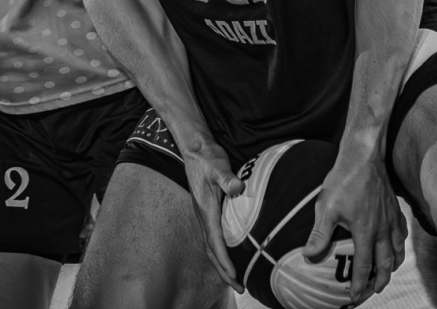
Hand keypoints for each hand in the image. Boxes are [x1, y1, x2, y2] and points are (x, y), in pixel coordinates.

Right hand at [178, 141, 245, 294]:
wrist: (195, 149)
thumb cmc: (208, 158)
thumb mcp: (218, 166)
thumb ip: (227, 178)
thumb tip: (237, 188)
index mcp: (206, 210)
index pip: (215, 241)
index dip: (225, 260)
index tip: (234, 276)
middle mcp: (203, 217)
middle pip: (212, 251)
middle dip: (224, 271)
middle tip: (240, 287)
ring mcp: (204, 215)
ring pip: (211, 247)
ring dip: (222, 264)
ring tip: (236, 279)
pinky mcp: (208, 212)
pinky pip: (213, 239)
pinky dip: (221, 252)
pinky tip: (230, 255)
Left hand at [310, 145, 403, 302]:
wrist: (364, 157)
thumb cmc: (343, 181)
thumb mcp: (326, 207)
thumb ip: (319, 234)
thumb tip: (308, 254)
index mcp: (366, 233)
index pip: (364, 267)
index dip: (360, 285)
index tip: (354, 297)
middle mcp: (383, 230)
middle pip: (386, 264)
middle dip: (380, 281)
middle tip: (374, 292)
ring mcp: (392, 220)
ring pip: (398, 251)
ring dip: (393, 266)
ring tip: (387, 275)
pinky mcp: (395, 209)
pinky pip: (402, 234)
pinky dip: (400, 246)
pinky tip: (396, 247)